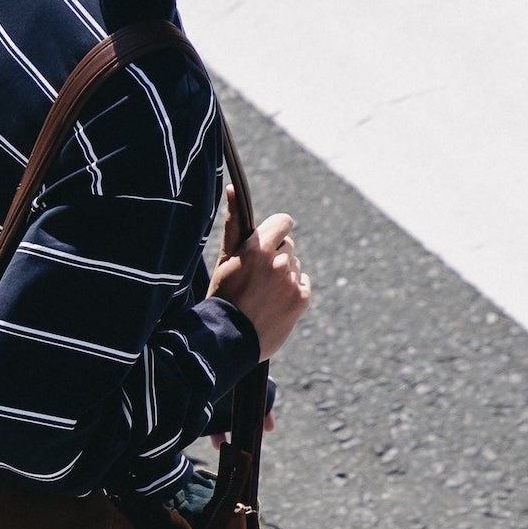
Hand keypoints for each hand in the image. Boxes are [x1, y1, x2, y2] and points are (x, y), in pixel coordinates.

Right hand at [210, 188, 310, 360]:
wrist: (228, 340)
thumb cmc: (223, 297)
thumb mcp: (226, 259)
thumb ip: (234, 223)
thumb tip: (233, 188)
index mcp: (258, 248)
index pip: (284, 222)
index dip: (277, 231)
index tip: (270, 241)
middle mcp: (278, 261)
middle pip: (289, 246)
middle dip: (277, 257)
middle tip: (258, 278)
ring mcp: (291, 281)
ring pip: (295, 266)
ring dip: (284, 276)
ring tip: (264, 295)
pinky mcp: (301, 298)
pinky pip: (304, 284)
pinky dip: (293, 292)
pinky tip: (275, 304)